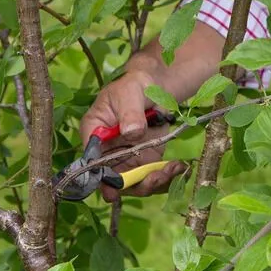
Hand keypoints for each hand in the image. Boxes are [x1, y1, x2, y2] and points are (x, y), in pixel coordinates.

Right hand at [79, 64, 188, 201]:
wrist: (154, 86)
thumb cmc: (134, 84)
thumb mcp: (130, 93)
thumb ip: (129, 112)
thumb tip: (131, 133)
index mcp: (94, 132)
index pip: (91, 160)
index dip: (102, 177)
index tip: (118, 185)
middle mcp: (107, 151)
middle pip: (113, 180)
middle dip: (135, 184)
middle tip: (156, 176)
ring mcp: (126, 158)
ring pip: (134, 184)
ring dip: (154, 183)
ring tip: (173, 169)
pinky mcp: (145, 161)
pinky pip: (151, 177)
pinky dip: (166, 178)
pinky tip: (179, 167)